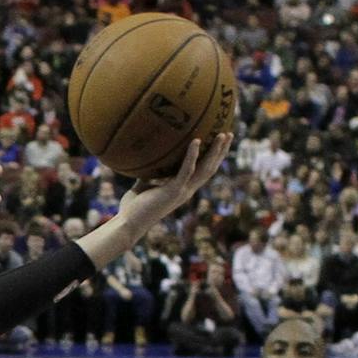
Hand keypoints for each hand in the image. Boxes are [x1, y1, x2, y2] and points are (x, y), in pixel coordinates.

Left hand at [110, 133, 233, 241]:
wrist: (128, 224)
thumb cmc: (133, 207)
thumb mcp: (143, 184)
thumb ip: (150, 173)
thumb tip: (145, 157)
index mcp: (182, 189)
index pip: (203, 172)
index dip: (213, 158)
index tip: (219, 143)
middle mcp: (187, 191)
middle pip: (210, 169)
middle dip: (221, 152)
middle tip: (229, 133)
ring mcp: (182, 192)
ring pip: (205, 169)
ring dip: (215, 151)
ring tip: (222, 134)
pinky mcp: (174, 191)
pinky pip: (186, 170)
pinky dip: (192, 155)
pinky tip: (196, 140)